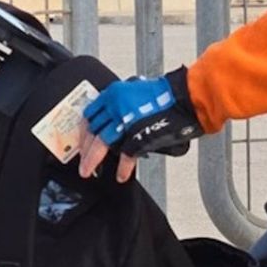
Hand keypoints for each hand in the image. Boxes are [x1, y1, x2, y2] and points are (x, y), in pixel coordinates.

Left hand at [79, 68, 200, 181]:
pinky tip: (120, 175)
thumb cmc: (166, 95)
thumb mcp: (136, 91)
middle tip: (81, 161)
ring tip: (88, 172)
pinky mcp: (137, 134)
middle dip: (84, 149)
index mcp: (113, 93)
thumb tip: (112, 120)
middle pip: (92, 131)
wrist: (185, 99)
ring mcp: (125, 120)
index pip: (89, 114)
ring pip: (100, 143)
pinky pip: (125, 155)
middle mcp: (115, 105)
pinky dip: (122, 168)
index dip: (84, 131)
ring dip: (92, 160)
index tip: (83, 141)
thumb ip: (121, 103)